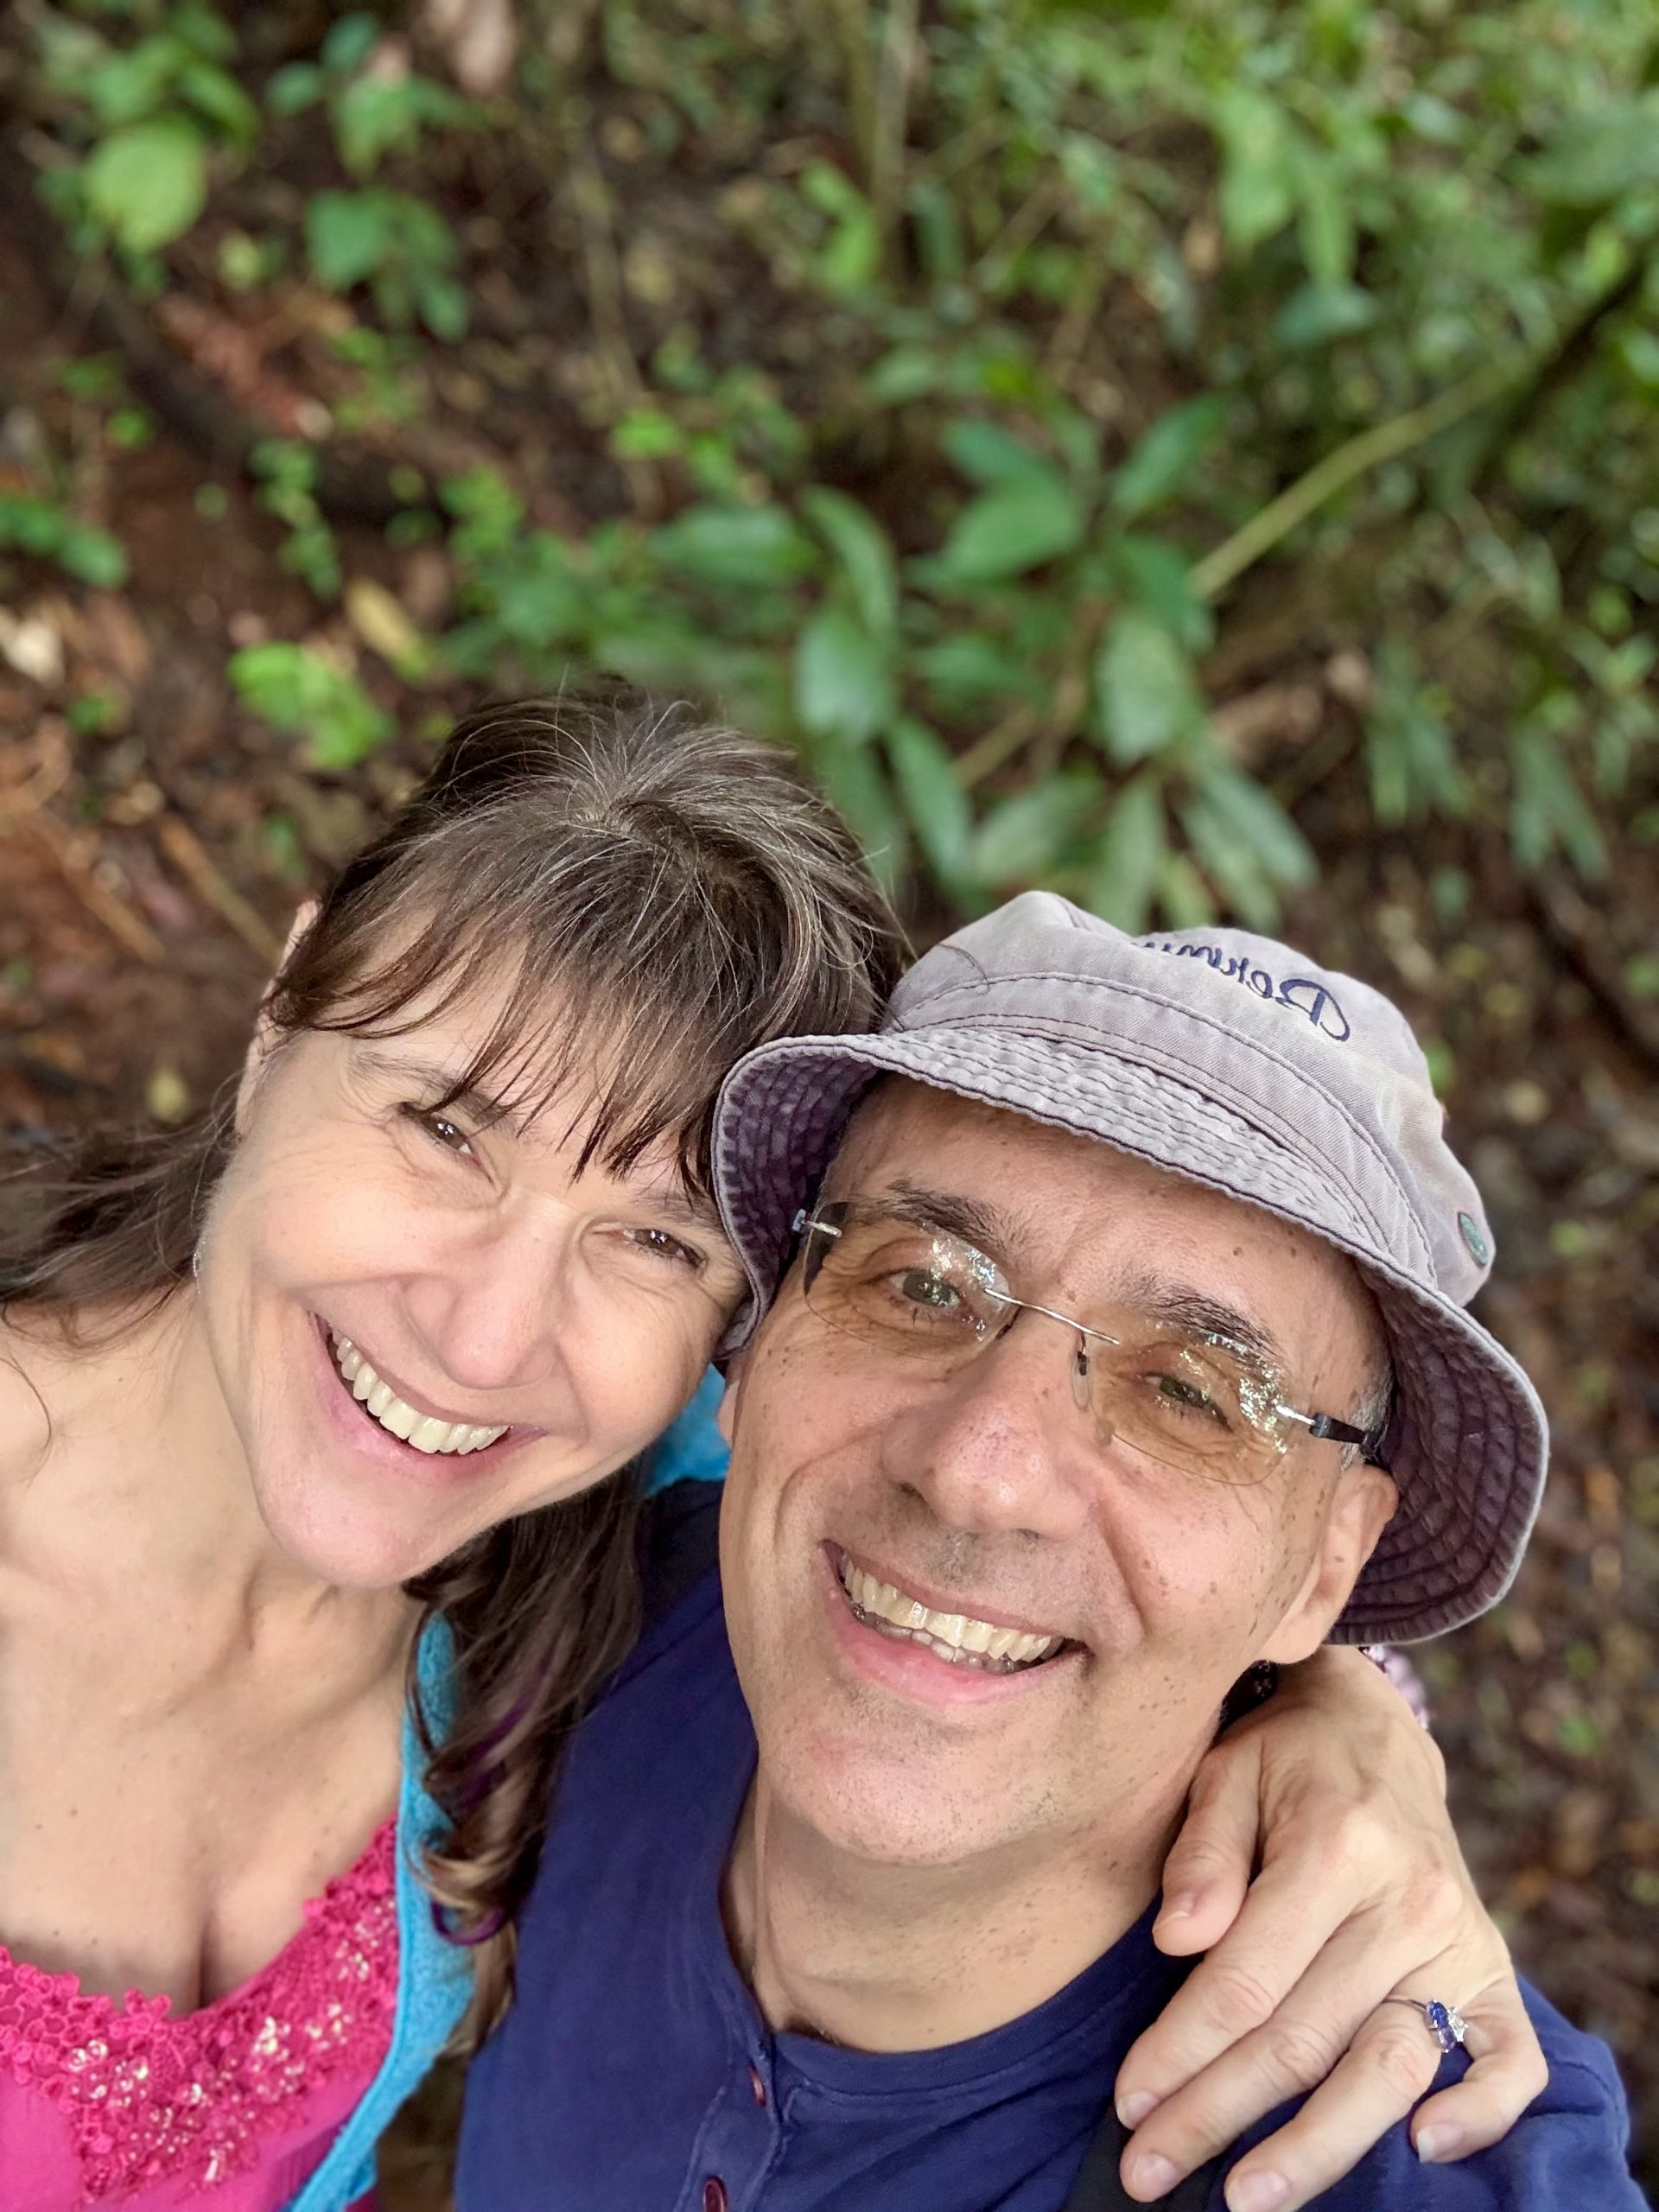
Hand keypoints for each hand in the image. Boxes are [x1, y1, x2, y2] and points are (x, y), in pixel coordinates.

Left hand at [1113, 1646, 1547, 2210]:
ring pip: (1388, 2067)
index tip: (1130, 2103)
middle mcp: (1408, 1903)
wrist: (1375, 1730)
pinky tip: (1423, 2151)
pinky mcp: (1495, 1969)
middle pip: (1304, 2038)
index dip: (1181, 2050)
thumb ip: (1202, 1852)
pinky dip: (1478, 2114)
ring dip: (1318, 2145)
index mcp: (1337, 1847)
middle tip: (1151, 2170)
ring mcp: (1460, 1942)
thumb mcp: (1225, 1770)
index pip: (1246, 1980)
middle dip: (1218, 2113)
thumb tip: (1177, 1937)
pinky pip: (1509, 2059)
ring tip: (1250, 2196)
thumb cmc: (1284, 1759)